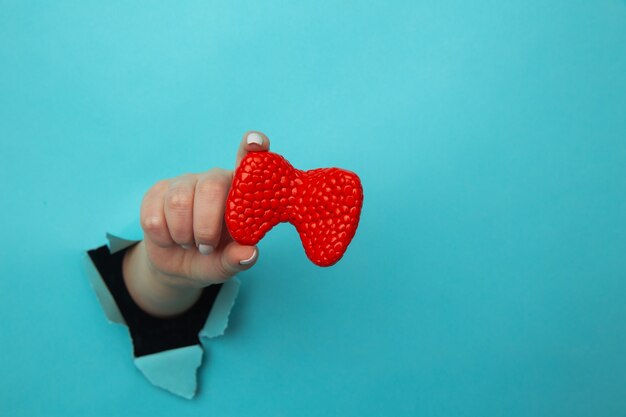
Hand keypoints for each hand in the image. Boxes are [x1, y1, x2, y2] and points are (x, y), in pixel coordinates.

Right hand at [122, 131, 269, 316]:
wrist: (176, 264)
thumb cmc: (212, 258)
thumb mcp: (226, 264)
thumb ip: (237, 259)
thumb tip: (249, 253)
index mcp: (240, 192)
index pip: (249, 162)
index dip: (253, 147)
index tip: (255, 142)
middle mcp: (214, 180)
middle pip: (210, 187)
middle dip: (206, 226)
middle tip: (206, 246)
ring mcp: (184, 182)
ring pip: (179, 201)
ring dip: (183, 234)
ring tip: (189, 243)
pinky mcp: (157, 191)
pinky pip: (154, 214)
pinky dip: (163, 236)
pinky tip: (170, 238)